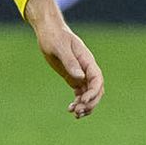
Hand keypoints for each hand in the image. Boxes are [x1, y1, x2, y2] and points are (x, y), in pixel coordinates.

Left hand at [24, 0, 103, 118]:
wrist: (48, 30)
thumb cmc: (54, 36)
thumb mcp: (60, 47)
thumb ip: (70, 62)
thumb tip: (80, 77)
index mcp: (87, 60)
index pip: (97, 79)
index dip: (93, 93)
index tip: (83, 101)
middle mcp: (87, 68)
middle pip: (96, 90)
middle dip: (90, 103)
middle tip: (77, 112)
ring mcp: (81, 73)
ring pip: (89, 94)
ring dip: (85, 105)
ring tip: (74, 114)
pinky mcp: (73, 77)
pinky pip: (81, 93)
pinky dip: (78, 102)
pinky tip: (71, 109)